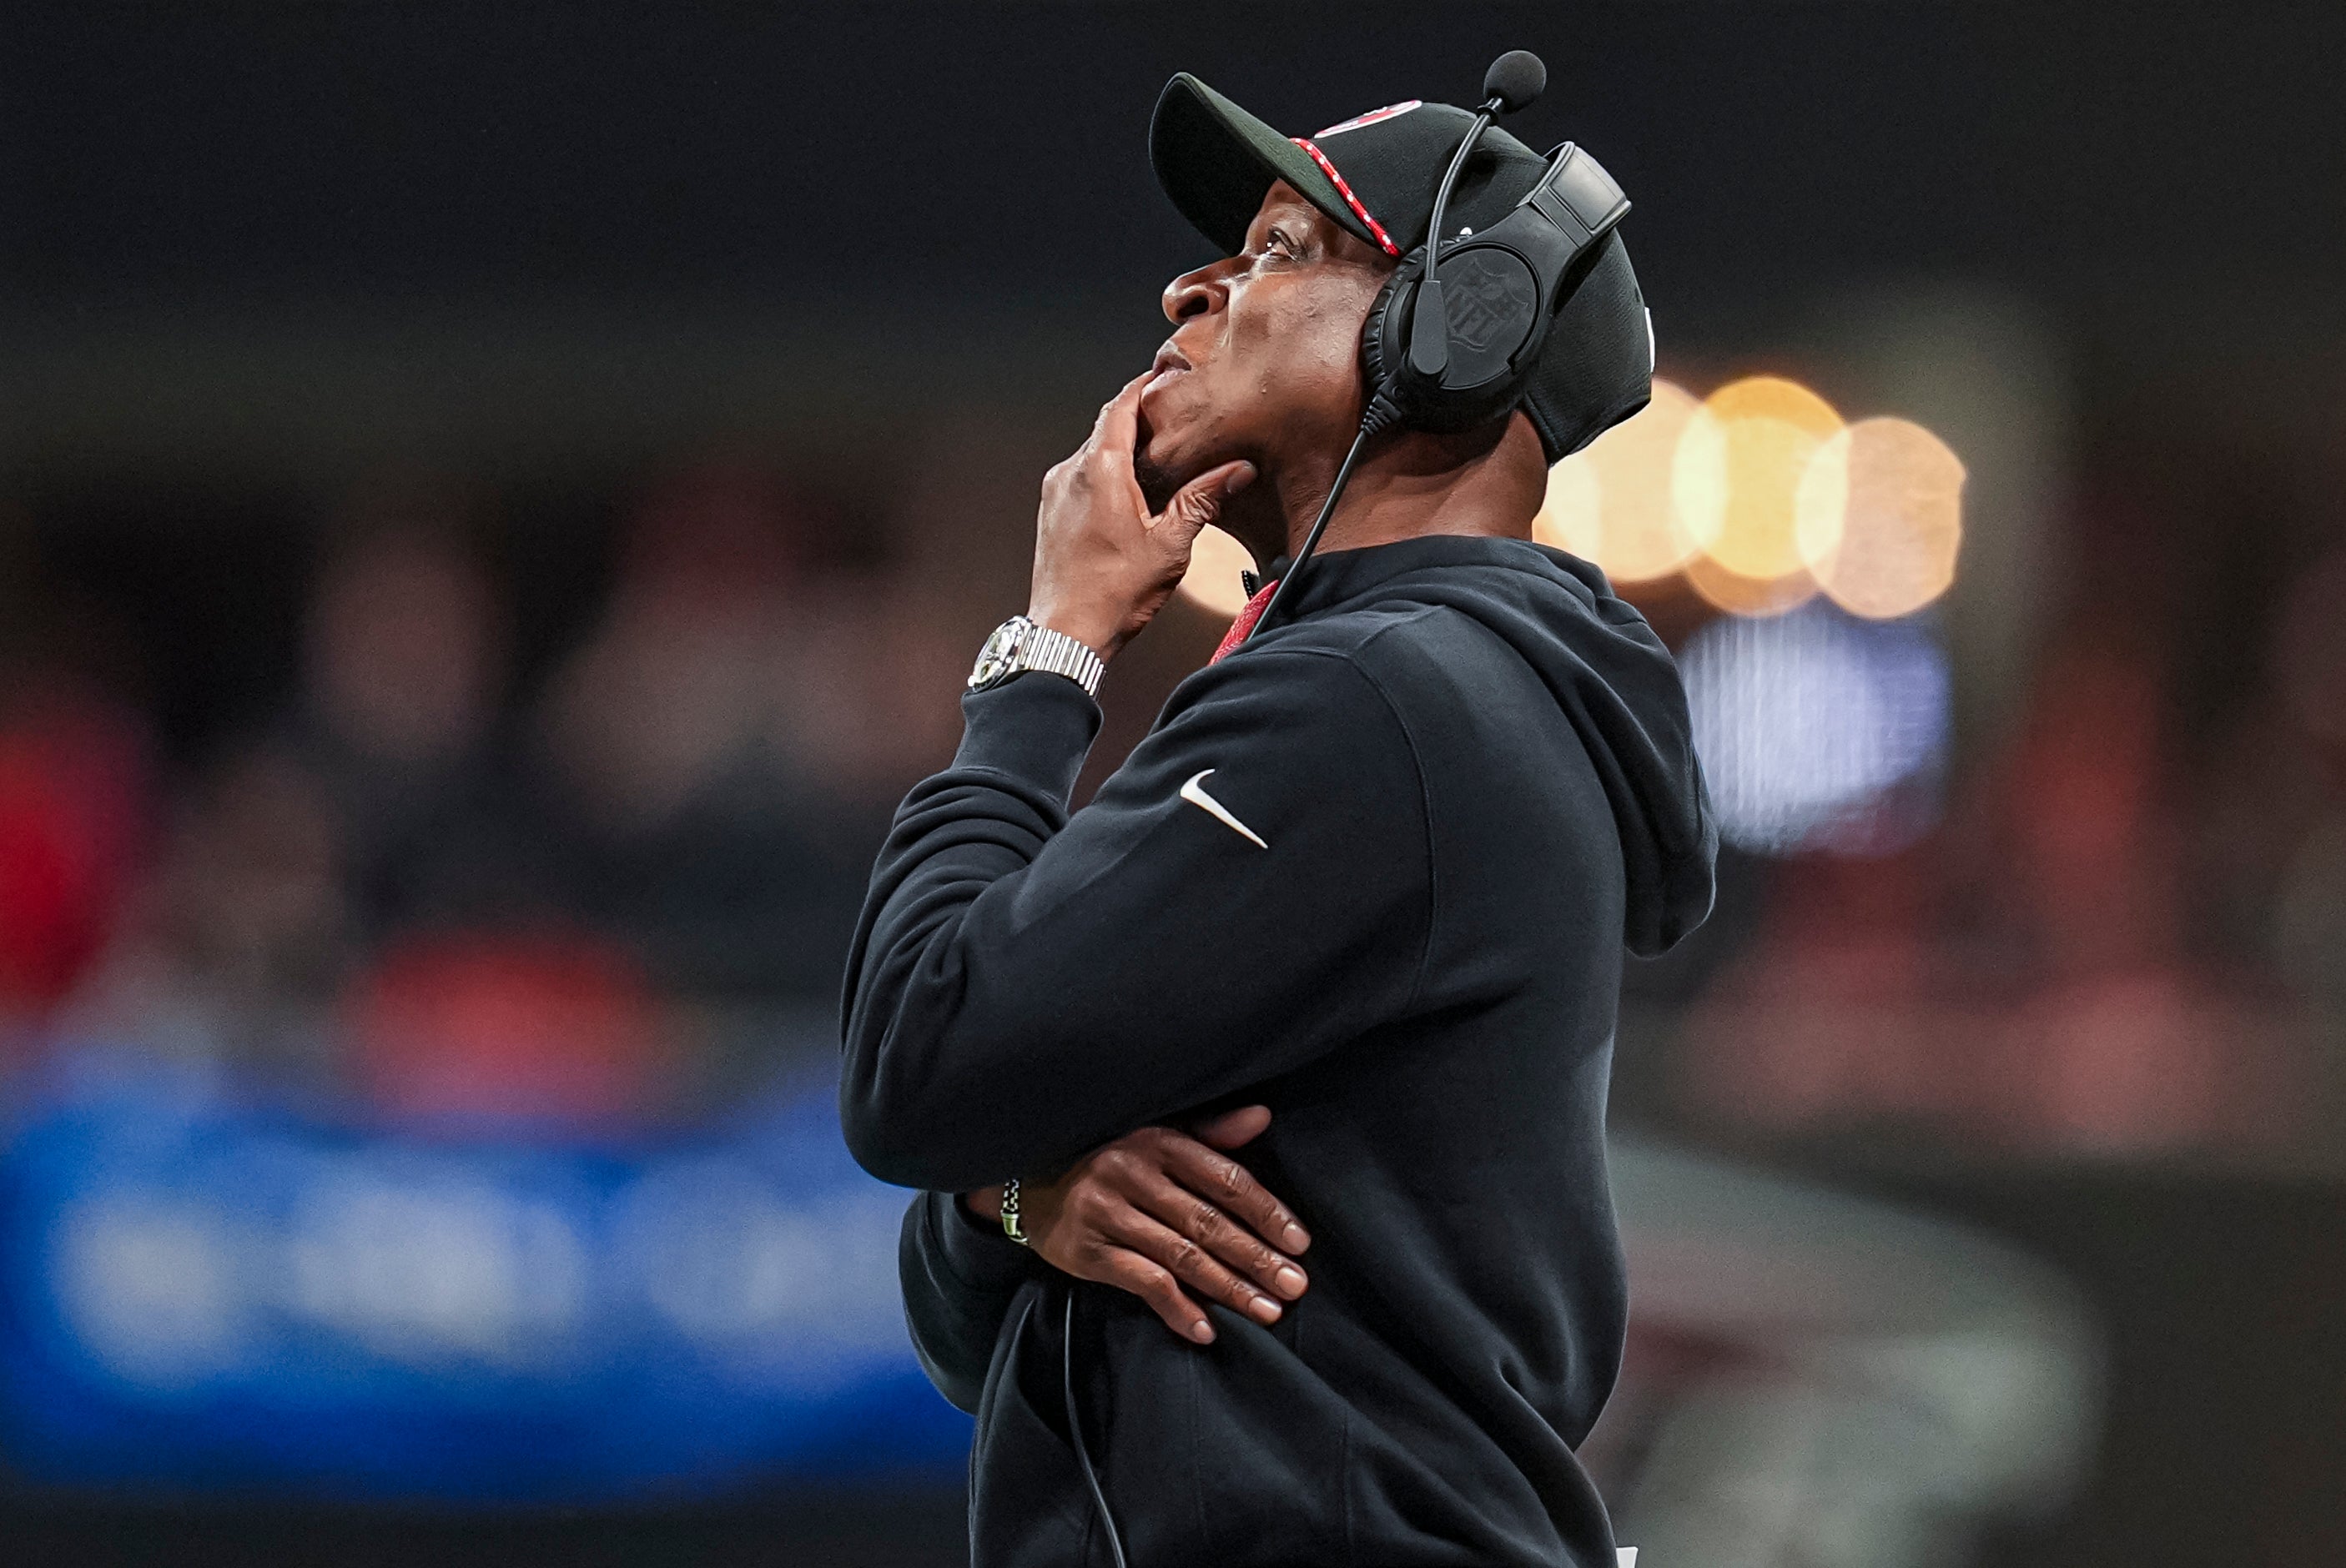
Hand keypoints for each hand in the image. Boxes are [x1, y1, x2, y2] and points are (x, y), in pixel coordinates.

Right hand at [965, 1106, 1307, 1343]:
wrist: (1027, 1181)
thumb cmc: (1107, 1158)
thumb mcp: (1154, 1136)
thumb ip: (1210, 1133)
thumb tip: (1262, 1116)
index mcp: (1158, 1140)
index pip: (1224, 1179)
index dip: (1266, 1212)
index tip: (1299, 1242)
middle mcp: (1134, 1173)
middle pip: (1208, 1222)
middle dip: (1257, 1257)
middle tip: (1296, 1286)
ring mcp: (1109, 1213)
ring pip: (1181, 1256)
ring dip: (1229, 1287)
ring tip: (1267, 1311)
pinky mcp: (1089, 1251)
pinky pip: (1142, 1283)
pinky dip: (1177, 1308)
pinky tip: (1206, 1329)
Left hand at [1027, 372, 1254, 659]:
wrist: (1065, 633)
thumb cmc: (1111, 594)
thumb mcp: (1170, 544)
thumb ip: (1203, 499)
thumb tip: (1235, 472)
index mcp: (1098, 470)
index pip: (1119, 406)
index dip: (1142, 387)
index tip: (1161, 378)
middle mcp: (1069, 474)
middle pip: (1106, 429)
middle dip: (1138, 423)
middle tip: (1171, 423)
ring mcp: (1055, 494)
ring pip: (1092, 455)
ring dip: (1122, 453)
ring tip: (1157, 464)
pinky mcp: (1050, 514)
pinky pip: (1080, 479)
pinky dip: (1105, 476)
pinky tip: (1129, 499)